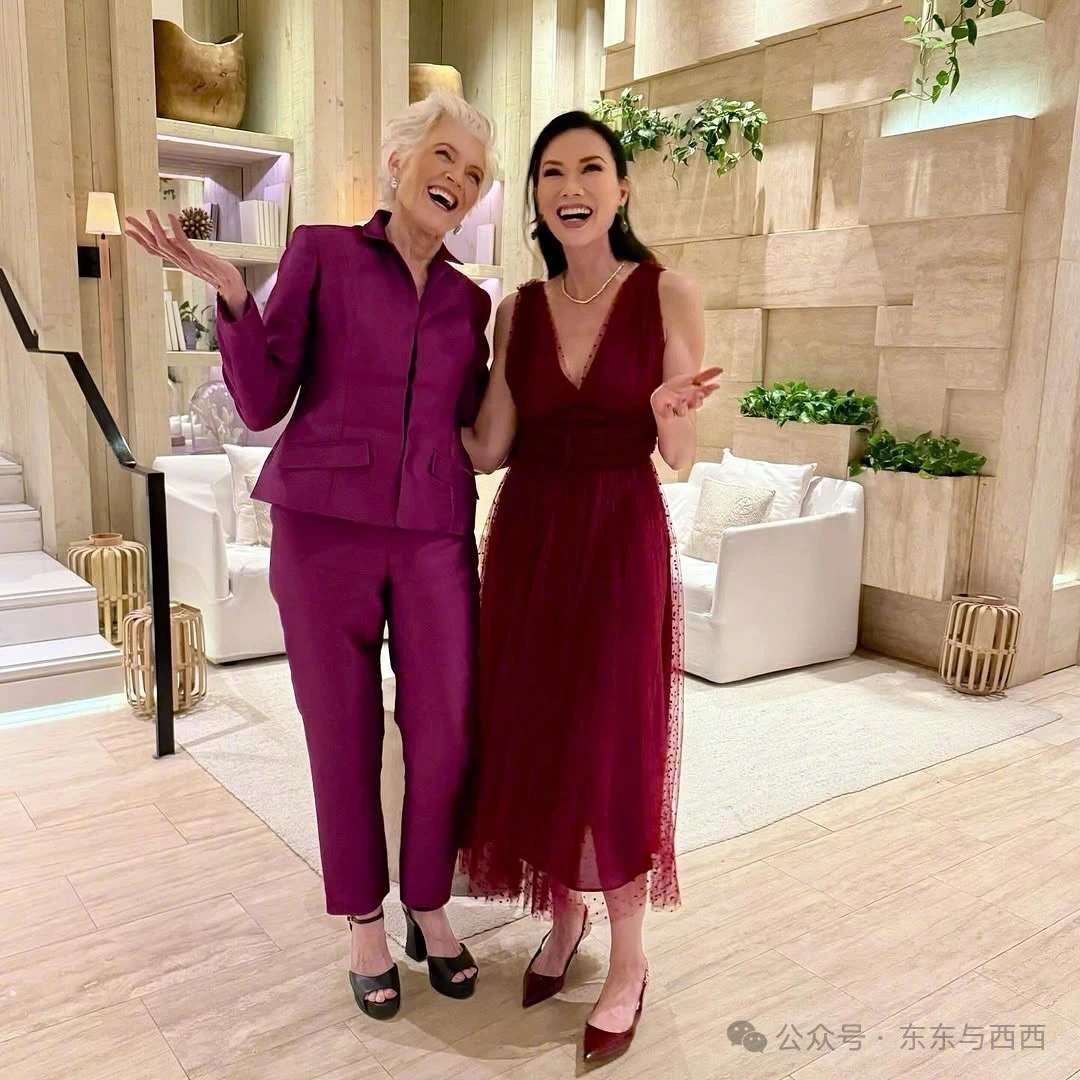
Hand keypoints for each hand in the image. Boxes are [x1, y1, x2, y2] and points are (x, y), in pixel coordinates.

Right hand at [124, 210, 247, 316]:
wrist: (229, 283)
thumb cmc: (214, 270)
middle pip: (154, 245)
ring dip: (155, 227)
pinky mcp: (197, 258)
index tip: (128, 230)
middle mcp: (178, 261)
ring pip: (164, 243)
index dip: (140, 241)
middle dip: (140, 232)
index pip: (154, 250)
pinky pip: (183, 242)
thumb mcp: (194, 259)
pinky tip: (171, 216)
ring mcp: (187, 260)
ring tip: (149, 212)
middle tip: (128, 218)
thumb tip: (171, 239)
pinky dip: (176, 228)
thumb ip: (181, 250)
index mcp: (176, 260)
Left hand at [651, 366, 723, 419]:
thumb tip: (721, 369)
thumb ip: (707, 375)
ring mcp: (676, 408)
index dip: (709, 389)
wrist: (662, 395)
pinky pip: (667, 413)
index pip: (704, 393)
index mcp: (694, 395)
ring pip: (682, 411)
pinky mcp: (666, 411)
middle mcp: (687, 403)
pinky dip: (668, 410)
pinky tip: (668, 405)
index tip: (716, 385)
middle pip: (694, 403)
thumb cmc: (679, 387)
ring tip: (683, 401)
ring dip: (683, 407)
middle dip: (697, 400)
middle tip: (699, 394)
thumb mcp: (692, 379)